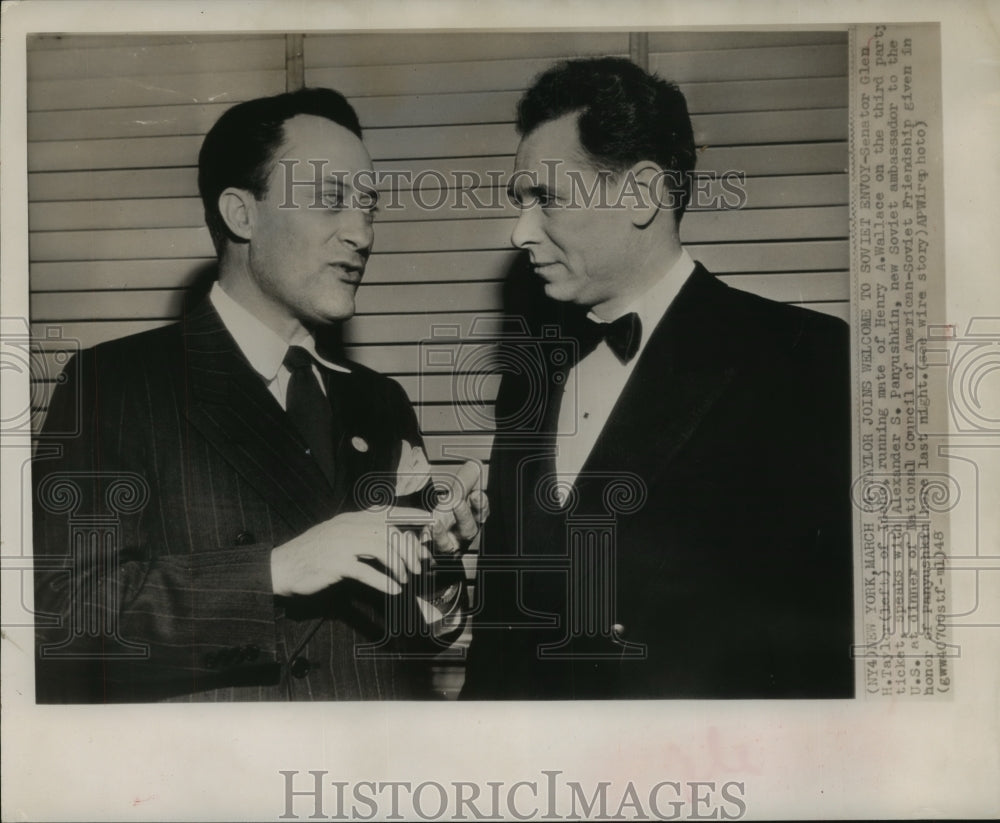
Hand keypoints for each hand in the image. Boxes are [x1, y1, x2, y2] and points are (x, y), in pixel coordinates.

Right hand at [270, 507, 432, 596]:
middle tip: (419, 566)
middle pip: (390, 532)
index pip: (388, 511)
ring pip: (383, 549)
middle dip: (409, 550)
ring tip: (405, 579)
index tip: (431, 520)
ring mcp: (342, 543)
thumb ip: (364, 535)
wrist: (282, 565)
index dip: (411, 515)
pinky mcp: (336, 563)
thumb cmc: (314, 553)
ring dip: (399, 566)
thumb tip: (394, 541)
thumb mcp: (339, 536)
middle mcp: (349, 526)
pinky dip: (384, 582)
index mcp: (352, 518)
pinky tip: (394, 589)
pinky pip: (367, 572)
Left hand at [427, 460, 489, 553]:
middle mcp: (462, 536)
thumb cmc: (450, 517)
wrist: (432, 544)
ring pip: (447, 544)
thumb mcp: (458, 498)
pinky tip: (418, 536)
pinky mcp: (432, 555)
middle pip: (468, 529)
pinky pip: (427, 551)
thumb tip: (473, 465)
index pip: (481, 512)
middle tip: (457, 503)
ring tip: (435, 522)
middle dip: (463, 516)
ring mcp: (448, 547)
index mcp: (472, 520)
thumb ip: (465, 483)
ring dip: (441, 534)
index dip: (480, 504)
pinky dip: (422, 544)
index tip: (475, 494)